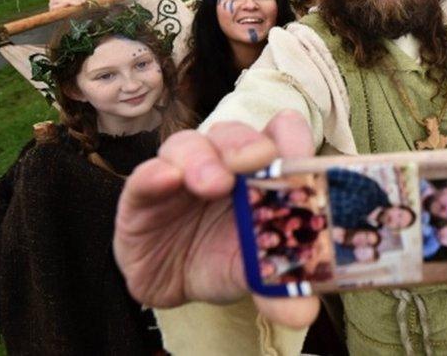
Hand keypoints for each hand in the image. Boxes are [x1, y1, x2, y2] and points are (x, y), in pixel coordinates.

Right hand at [113, 110, 319, 328]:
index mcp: (260, 171)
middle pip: (235, 136)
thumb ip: (280, 286)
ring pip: (190, 145)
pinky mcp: (142, 191)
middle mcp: (223, 161)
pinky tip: (166, 180)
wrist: (175, 283)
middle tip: (255, 162)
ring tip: (213, 183)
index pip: (281, 135)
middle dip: (246, 145)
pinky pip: (145, 174)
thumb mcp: (254, 272)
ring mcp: (181, 171)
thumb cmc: (224, 258)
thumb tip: (303, 311)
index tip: (302, 162)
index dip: (293, 141)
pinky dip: (155, 174)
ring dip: (203, 160)